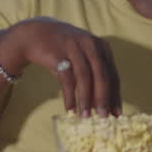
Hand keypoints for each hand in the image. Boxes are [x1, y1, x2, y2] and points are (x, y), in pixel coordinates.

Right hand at [6, 17, 120, 117]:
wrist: (34, 34)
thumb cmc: (63, 52)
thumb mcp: (82, 59)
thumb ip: (93, 78)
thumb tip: (101, 106)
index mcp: (102, 47)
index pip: (113, 75)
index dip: (115, 95)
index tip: (117, 114)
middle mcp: (91, 44)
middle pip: (102, 76)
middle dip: (104, 99)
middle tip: (104, 117)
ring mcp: (74, 47)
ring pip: (84, 77)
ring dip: (85, 99)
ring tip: (85, 116)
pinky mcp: (58, 52)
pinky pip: (66, 77)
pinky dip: (69, 95)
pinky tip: (70, 109)